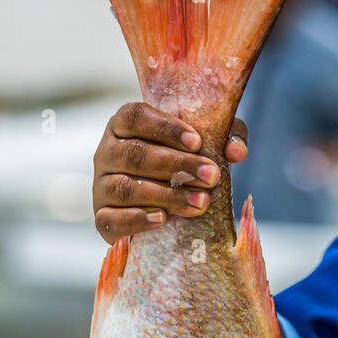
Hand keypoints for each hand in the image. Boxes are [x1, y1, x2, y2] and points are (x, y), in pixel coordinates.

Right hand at [93, 102, 247, 244]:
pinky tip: (162, 219)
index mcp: (123, 125)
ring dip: (165, 196)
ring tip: (199, 203)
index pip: (136, 117)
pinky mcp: (101, 218)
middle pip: (135, 154)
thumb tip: (236, 151)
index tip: (198, 142)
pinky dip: (136, 220)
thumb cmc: (180, 165)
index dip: (166, 128)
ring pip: (126, 188)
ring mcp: (100, 186)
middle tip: (211, 177)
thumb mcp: (203, 144)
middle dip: (177, 166)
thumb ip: (224, 137)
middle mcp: (106, 152)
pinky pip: (111, 219)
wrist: (159, 208)